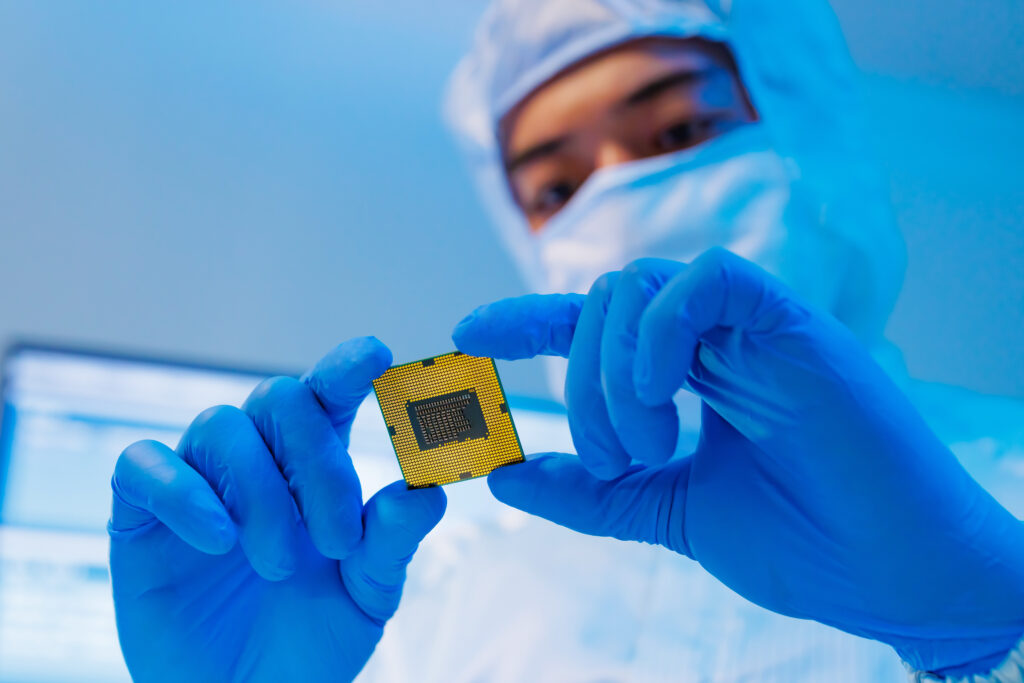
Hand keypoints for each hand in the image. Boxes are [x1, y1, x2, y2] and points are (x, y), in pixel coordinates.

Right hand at [108, 337, 445, 682]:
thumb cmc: (310, 640)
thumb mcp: (366, 595)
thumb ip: (393, 541)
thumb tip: (428, 492)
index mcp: (315, 468)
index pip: (330, 395)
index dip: (349, 366)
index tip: (379, 356)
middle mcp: (258, 461)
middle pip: (278, 398)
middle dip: (316, 459)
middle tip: (336, 536)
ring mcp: (198, 482)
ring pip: (220, 427)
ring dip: (259, 494)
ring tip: (278, 564)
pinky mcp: (140, 515)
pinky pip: (143, 464)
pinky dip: (183, 495)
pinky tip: (216, 542)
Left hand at [453, 248, 1023, 676]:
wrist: (893, 579)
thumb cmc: (799, 543)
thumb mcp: (668, 514)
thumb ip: (589, 494)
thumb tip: (502, 472)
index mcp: (689, 376)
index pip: (593, 324)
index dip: (527, 321)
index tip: (466, 336)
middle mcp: (715, 341)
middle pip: (603, 305)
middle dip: (579, 383)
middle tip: (613, 459)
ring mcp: (754, 328)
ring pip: (640, 285)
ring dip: (615, 372)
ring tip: (647, 447)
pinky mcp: (796, 324)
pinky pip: (707, 281)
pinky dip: (661, 332)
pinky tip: (664, 397)